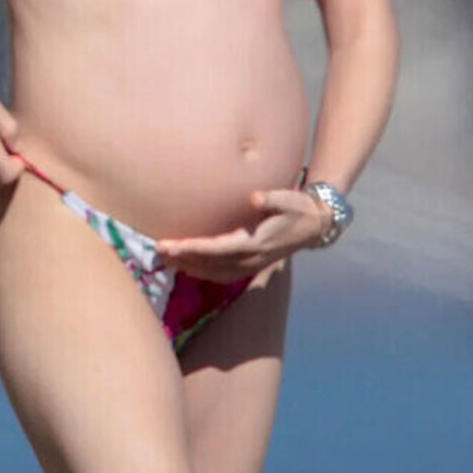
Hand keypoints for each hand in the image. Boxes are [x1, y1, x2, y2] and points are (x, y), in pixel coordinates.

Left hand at [155, 188, 332, 281]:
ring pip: (214, 272)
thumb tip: (255, 197)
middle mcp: (252, 258)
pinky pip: (221, 275)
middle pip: (211, 263)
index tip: (172, 245)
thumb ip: (271, 197)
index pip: (219, 248)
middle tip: (158, 250)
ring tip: (164, 260)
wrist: (314, 225)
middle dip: (183, 258)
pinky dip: (202, 273)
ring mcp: (251, 265)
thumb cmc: (298, 207)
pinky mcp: (250, 266)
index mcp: (257, 242)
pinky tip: (186, 267)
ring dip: (189, 267)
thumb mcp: (288, 199)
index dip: (194, 248)